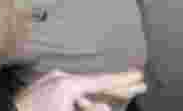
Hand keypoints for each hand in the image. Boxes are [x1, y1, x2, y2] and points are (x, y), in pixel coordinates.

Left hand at [15, 70, 145, 110]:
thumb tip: (105, 106)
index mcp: (66, 83)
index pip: (102, 81)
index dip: (123, 80)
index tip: (139, 76)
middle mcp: (59, 78)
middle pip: (95, 84)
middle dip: (117, 87)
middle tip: (139, 85)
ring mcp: (50, 82)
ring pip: (82, 90)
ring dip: (97, 98)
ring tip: (117, 95)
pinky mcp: (43, 89)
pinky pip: (69, 93)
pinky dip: (81, 101)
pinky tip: (89, 104)